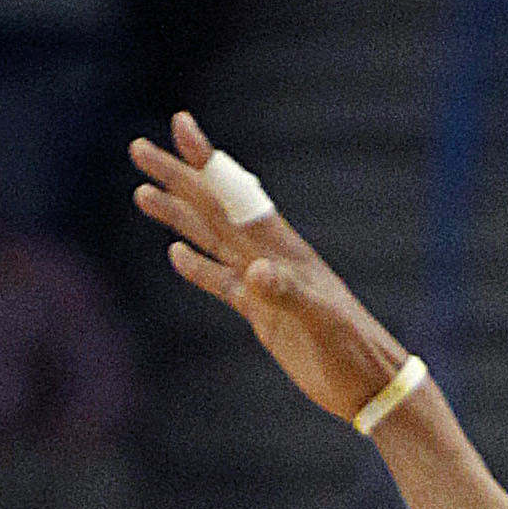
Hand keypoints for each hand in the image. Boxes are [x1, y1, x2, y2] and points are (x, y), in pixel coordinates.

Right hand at [132, 115, 418, 430]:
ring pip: (211, 238)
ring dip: (179, 215)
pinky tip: (175, 254)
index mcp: (281, 249)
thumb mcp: (320, 321)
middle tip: (138, 149)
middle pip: (213, 207)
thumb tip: (254, 271)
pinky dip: (197, 267)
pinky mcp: (262, 313)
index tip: (180, 124)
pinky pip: (221, 281)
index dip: (206, 161)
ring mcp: (263, 283)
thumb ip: (287, 293)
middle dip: (177, 177)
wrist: (369, 384)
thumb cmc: (353, 350)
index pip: (235, 195)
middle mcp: (269, 257)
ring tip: (142, 194)